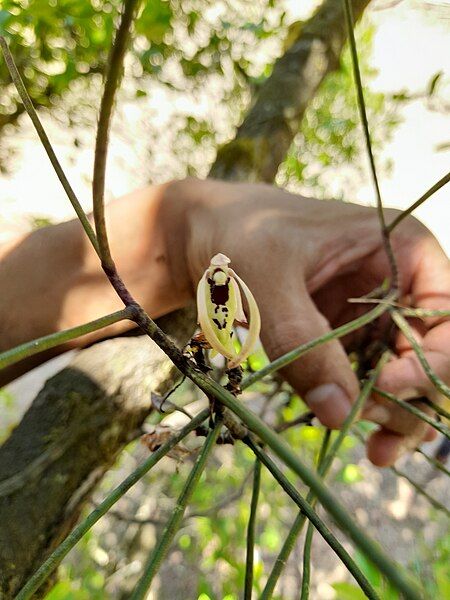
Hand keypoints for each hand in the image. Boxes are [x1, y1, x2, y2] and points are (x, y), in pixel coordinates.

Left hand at [162, 178, 449, 465]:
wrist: (208, 237)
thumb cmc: (240, 236)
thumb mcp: (266, 280)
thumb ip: (302, 339)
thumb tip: (341, 414)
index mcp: (402, 248)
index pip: (449, 315)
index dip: (433, 359)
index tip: (384, 387)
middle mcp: (401, 285)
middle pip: (435, 354)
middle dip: (413, 397)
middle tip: (368, 427)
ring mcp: (376, 316)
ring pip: (408, 377)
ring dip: (397, 416)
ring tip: (374, 449)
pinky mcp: (348, 341)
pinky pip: (370, 382)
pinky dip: (365, 409)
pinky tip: (346, 427)